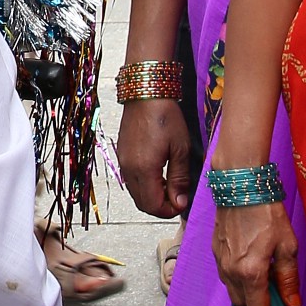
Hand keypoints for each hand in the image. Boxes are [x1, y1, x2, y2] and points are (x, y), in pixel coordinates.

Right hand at [117, 97, 192, 218]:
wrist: (144, 94)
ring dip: (152, 197)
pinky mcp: (121, 155)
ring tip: (170, 185)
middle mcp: (129, 169)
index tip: (183, 203)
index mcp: (144, 169)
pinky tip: (158, 174)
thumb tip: (180, 202)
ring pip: (136, 194)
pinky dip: (145, 186)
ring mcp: (122, 162)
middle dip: (161, 207)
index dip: (169, 211)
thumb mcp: (180, 148)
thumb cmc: (165, 117)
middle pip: (142, 204)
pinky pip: (132, 181)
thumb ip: (179, 179)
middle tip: (178, 198)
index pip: (153, 206)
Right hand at [212, 196, 299, 305]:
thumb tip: (293, 305)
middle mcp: (231, 273)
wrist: (241, 187)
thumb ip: (289, 279)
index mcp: (251, 273)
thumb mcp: (287, 246)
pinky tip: (249, 257)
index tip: (283, 302)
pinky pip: (225, 276)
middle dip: (259, 302)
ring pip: (232, 292)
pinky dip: (237, 276)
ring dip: (247, 290)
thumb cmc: (268, 214)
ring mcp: (220, 263)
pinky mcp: (214, 253)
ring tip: (262, 267)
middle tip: (274, 283)